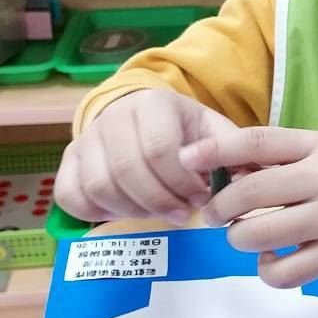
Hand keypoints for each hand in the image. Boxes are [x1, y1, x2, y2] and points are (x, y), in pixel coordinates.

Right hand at [54, 91, 240, 225]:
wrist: (140, 114)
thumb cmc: (182, 128)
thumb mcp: (212, 129)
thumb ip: (231, 150)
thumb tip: (250, 176)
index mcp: (152, 104)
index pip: (159, 149)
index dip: (182, 182)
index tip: (201, 197)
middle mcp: (112, 117)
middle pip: (127, 171)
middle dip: (161, 201)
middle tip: (183, 211)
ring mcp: (85, 140)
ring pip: (99, 187)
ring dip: (134, 210)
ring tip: (159, 211)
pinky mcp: (67, 162)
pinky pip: (71, 197)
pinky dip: (97, 213)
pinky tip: (126, 211)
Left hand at [180, 127, 317, 286]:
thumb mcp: (317, 149)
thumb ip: (272, 155)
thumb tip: (215, 168)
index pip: (258, 143)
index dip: (215, 150)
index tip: (185, 158)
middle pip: (250, 194)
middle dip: (220, 207)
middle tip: (217, 213)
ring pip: (259, 236)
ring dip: (238, 237)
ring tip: (246, 233)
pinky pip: (282, 274)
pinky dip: (266, 268)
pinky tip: (271, 256)